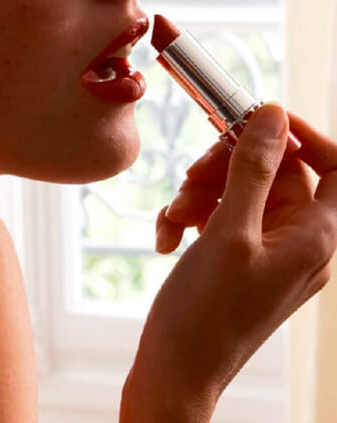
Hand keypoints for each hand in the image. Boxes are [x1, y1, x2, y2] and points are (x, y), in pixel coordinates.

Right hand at [121, 104, 336, 421]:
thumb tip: (274, 115)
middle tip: (193, 175)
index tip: (257, 120)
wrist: (173, 374)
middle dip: (227, 167)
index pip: (334, 166)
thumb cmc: (206, 314)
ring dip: (202, 193)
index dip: (303, 135)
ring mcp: (269, 251)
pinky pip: (223, 216)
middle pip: (274, 173)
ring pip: (241, 190)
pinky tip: (170, 235)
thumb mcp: (230, 230)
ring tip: (176, 216)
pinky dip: (195, 216)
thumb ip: (254, 168)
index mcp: (314, 236)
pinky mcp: (240, 259)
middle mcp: (299, 242)